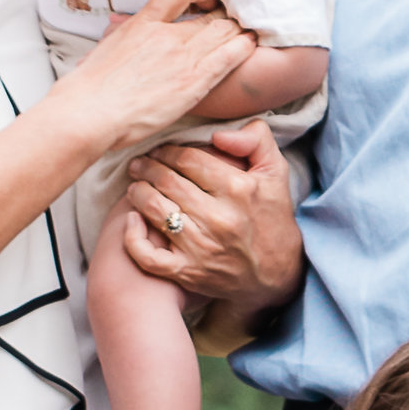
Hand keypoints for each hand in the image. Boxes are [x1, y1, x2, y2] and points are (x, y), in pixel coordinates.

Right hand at [55, 0, 256, 148]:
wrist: (89, 112)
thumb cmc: (87, 89)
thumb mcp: (102, 49)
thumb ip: (118, 35)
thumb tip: (115, 27)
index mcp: (142, 23)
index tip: (204, 0)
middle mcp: (166, 34)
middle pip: (209, 13)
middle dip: (226, 14)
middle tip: (237, 18)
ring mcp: (182, 56)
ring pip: (224, 31)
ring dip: (239, 29)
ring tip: (249, 30)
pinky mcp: (194, 81)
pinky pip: (229, 56)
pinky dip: (243, 47)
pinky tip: (250, 45)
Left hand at [118, 113, 304, 321]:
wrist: (276, 274)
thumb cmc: (271, 217)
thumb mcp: (275, 172)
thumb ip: (255, 140)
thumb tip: (218, 134)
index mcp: (239, 189)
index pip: (189, 160)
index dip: (168, 151)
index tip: (159, 150)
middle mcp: (219, 218)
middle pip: (167, 182)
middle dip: (147, 168)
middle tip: (139, 164)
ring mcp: (201, 248)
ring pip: (155, 211)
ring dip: (138, 193)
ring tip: (135, 186)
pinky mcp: (188, 273)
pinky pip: (148, 256)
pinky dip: (133, 237)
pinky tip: (132, 220)